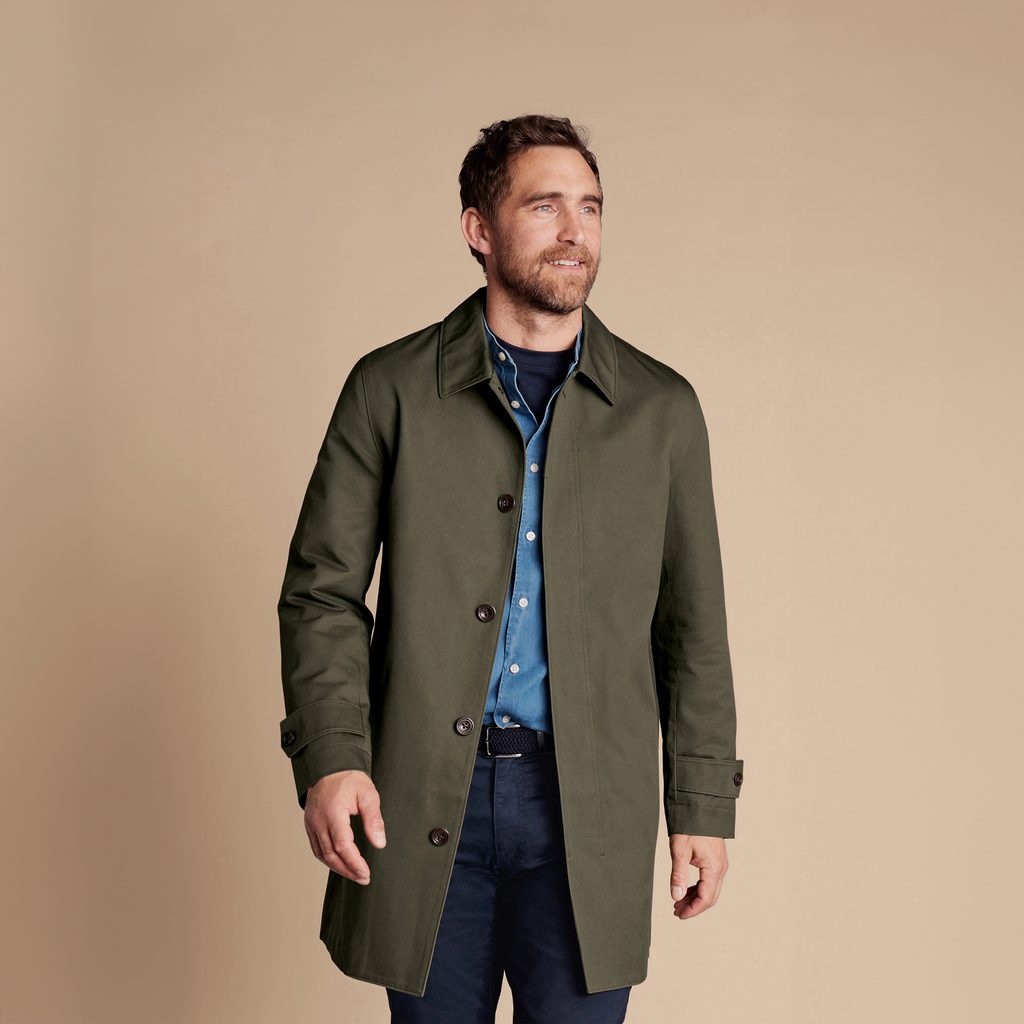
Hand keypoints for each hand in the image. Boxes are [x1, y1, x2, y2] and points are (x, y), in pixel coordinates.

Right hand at [304, 770, 386, 884]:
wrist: (329, 766)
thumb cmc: (350, 780)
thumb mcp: (368, 794)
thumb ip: (374, 819)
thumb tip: (380, 844)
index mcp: (333, 813)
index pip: (343, 846)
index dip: (354, 863)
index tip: (366, 873)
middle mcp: (318, 821)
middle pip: (331, 855)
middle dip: (348, 870)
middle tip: (364, 878)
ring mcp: (311, 824)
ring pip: (322, 854)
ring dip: (338, 868)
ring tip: (355, 874)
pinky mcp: (309, 825)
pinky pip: (316, 848)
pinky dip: (328, 859)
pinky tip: (340, 863)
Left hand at [668, 833, 727, 918]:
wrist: (701, 807)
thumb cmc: (690, 827)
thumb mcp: (679, 851)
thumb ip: (678, 875)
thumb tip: (676, 897)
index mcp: (714, 868)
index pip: (706, 898)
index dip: (693, 910)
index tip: (679, 915)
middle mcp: (721, 868)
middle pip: (710, 897)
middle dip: (693, 906)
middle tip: (676, 911)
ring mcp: (720, 864)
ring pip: (710, 889)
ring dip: (695, 898)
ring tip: (678, 902)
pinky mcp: (716, 859)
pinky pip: (709, 880)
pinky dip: (698, 888)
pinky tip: (686, 890)